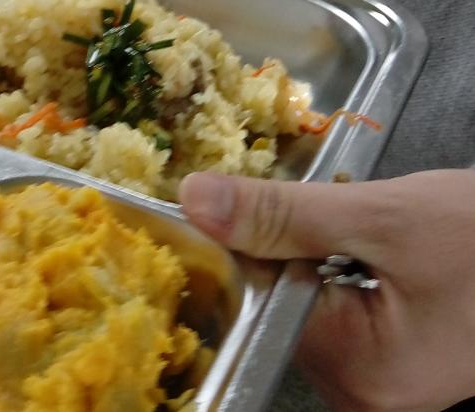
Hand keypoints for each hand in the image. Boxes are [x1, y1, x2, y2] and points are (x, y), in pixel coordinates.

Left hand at [180, 169, 474, 411]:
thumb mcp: (379, 215)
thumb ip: (282, 213)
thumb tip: (196, 201)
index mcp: (358, 373)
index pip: (262, 302)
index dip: (251, 241)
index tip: (255, 197)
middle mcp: (364, 397)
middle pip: (282, 307)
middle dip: (293, 246)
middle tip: (344, 210)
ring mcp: (381, 386)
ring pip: (308, 304)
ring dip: (319, 254)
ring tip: (372, 229)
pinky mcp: (393, 364)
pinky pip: (339, 312)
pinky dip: (343, 270)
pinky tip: (379, 249)